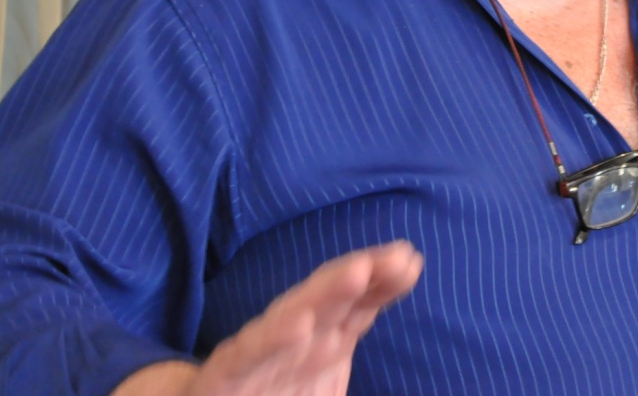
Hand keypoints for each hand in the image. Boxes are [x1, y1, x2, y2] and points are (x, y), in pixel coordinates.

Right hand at [114, 240, 422, 395]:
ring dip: (326, 293)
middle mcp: (292, 339)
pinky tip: (300, 324)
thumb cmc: (270, 391)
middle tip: (398, 256)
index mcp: (321, 340)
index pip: (357, 305)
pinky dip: (273, 337)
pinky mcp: (224, 375)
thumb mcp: (324, 380)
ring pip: (292, 315)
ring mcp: (258, 354)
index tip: (413, 261)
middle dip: (362, 274)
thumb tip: (377, 318)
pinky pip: (248, 354)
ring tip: (359, 273)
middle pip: (331, 300)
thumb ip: (347, 347)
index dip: (384, 284)